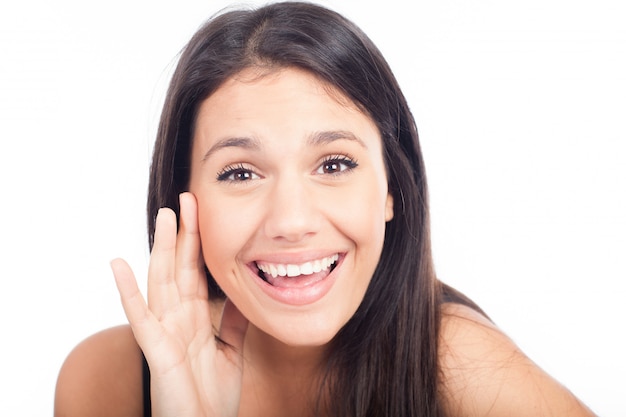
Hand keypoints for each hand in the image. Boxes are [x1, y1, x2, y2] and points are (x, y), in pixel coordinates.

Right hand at [111, 192, 248, 416]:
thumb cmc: (212, 396)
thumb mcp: (231, 349)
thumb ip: (233, 320)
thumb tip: (243, 292)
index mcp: (194, 318)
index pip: (196, 271)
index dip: (199, 242)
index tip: (201, 212)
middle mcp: (177, 319)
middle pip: (179, 268)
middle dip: (183, 234)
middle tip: (185, 199)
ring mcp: (164, 332)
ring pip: (161, 281)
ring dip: (162, 248)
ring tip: (164, 217)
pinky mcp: (156, 349)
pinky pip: (141, 316)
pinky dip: (128, 290)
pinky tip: (119, 264)